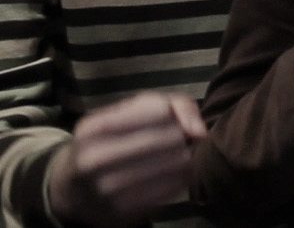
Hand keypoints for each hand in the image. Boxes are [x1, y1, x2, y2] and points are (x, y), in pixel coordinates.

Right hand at [48, 92, 205, 225]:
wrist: (71, 188)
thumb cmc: (109, 141)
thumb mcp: (126, 113)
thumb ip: (170, 105)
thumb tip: (199, 131)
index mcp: (93, 129)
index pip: (157, 110)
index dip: (173, 114)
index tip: (171, 121)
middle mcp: (95, 159)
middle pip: (171, 136)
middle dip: (180, 136)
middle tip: (177, 140)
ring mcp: (108, 188)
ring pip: (178, 161)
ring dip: (184, 155)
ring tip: (175, 155)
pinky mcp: (125, 211)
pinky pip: (174, 186)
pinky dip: (181, 176)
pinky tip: (171, 173)